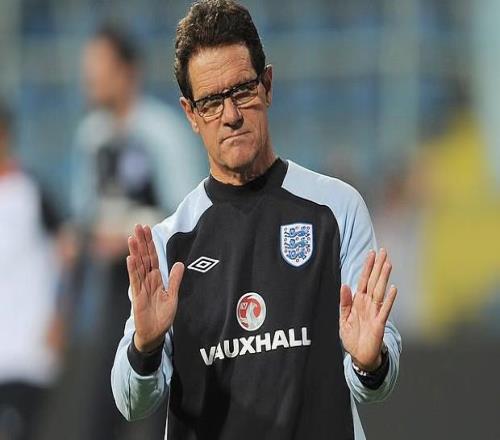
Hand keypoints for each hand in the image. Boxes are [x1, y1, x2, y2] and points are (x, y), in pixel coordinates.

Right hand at [127, 224, 184, 352]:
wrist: (155, 333)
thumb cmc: (163, 316)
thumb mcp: (173, 296)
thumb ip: (175, 280)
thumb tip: (180, 263)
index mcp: (156, 278)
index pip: (153, 257)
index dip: (150, 243)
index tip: (147, 229)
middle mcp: (147, 280)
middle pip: (144, 257)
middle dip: (141, 242)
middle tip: (138, 226)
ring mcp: (141, 287)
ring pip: (138, 266)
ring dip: (135, 251)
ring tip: (132, 237)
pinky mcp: (137, 296)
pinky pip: (135, 280)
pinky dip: (133, 269)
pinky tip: (131, 258)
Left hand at [339, 248, 397, 370]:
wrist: (360, 357)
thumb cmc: (352, 337)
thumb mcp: (343, 319)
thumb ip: (344, 302)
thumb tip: (344, 285)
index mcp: (358, 302)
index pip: (363, 280)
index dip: (367, 267)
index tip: (371, 253)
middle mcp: (368, 304)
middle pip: (374, 281)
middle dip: (378, 266)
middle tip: (383, 251)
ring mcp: (375, 313)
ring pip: (380, 291)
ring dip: (384, 277)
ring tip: (387, 264)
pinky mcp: (379, 324)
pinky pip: (384, 309)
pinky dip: (389, 299)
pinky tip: (394, 288)